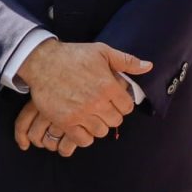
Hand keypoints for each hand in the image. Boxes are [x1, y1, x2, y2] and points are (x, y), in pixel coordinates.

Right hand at [15, 40, 148, 150]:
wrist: (43, 62)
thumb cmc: (73, 55)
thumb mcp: (102, 51)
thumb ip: (127, 61)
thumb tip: (148, 66)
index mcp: (108, 86)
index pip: (127, 107)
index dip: (122, 104)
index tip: (114, 100)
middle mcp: (97, 102)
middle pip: (115, 121)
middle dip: (111, 114)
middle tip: (102, 107)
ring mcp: (81, 114)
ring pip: (101, 132)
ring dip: (98, 125)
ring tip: (91, 115)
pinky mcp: (66, 122)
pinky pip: (83, 140)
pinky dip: (84, 136)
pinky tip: (82, 125)